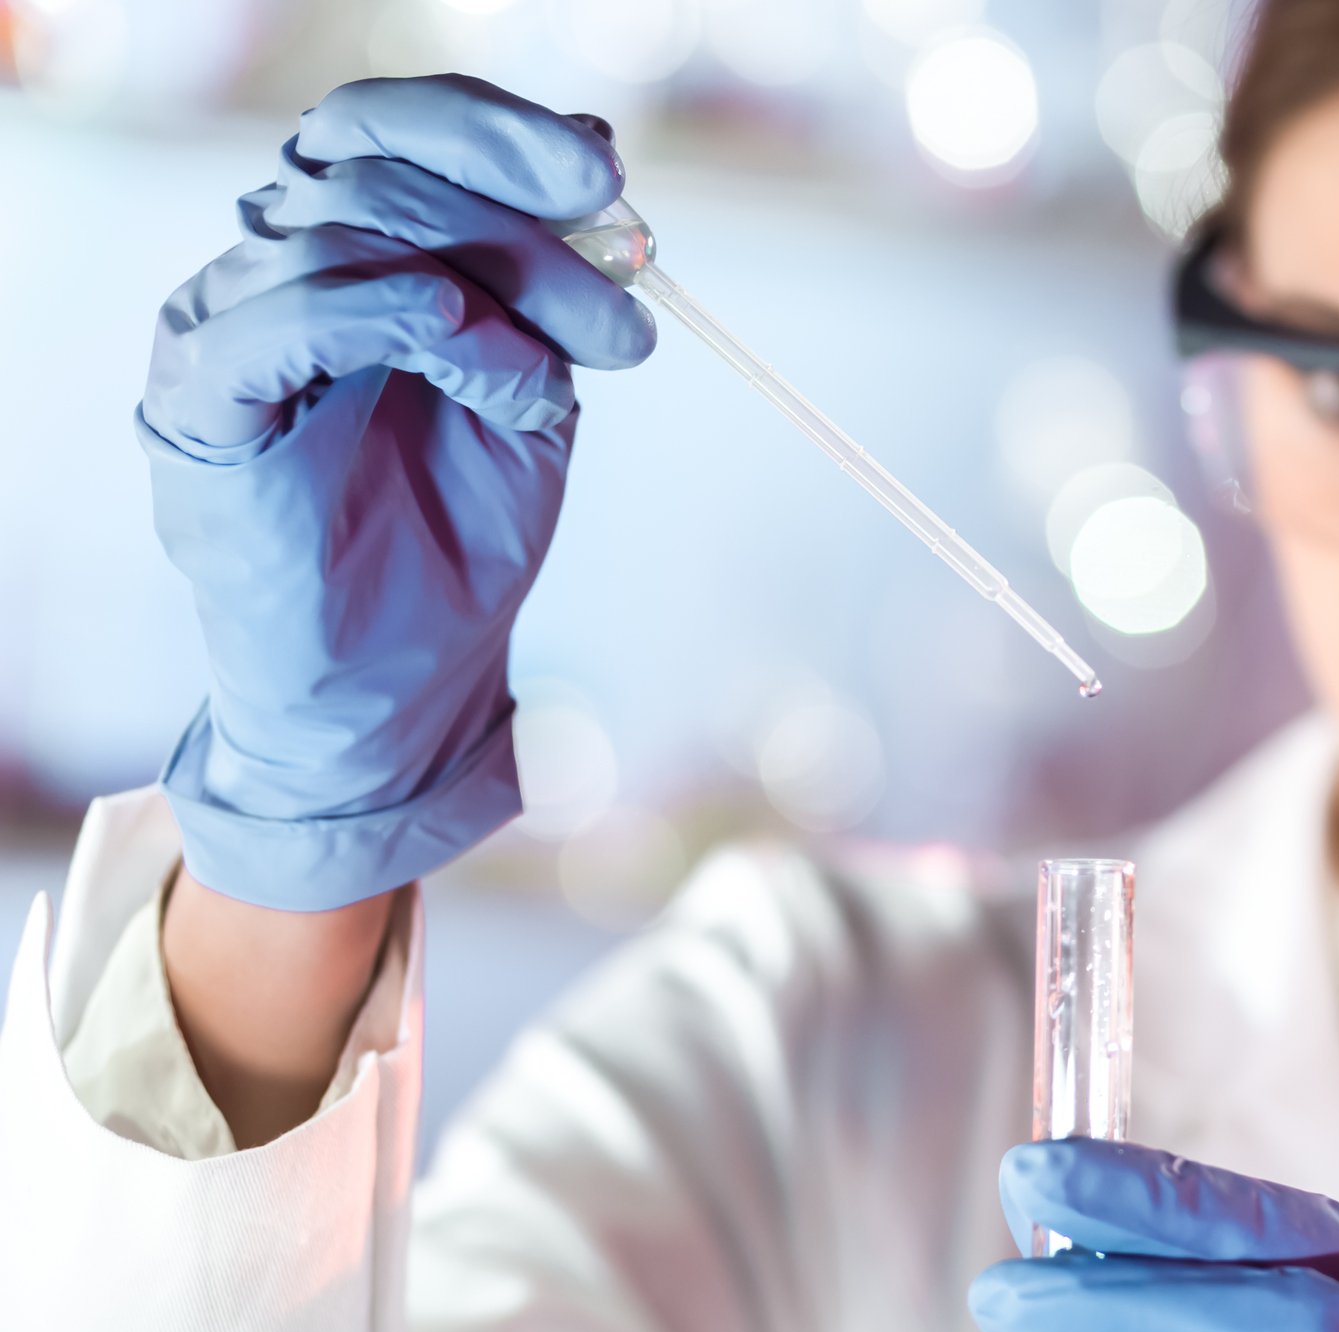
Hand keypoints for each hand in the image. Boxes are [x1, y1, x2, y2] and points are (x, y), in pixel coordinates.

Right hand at [142, 74, 655, 910]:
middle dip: (521, 221)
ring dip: (488, 286)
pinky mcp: (204, 405)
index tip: (606, 171)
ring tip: (560, 376)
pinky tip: (478, 350)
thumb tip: (600, 164)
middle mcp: (275, 269)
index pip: (396, 127)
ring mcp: (228, 327)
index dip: (499, 128)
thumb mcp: (534, 391)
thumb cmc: (458, 539)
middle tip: (624, 301)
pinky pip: (282, 315)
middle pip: (375, 163)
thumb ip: (550, 289)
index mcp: (350, 251)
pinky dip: (392, 313)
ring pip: (341, 227)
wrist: (400, 687)